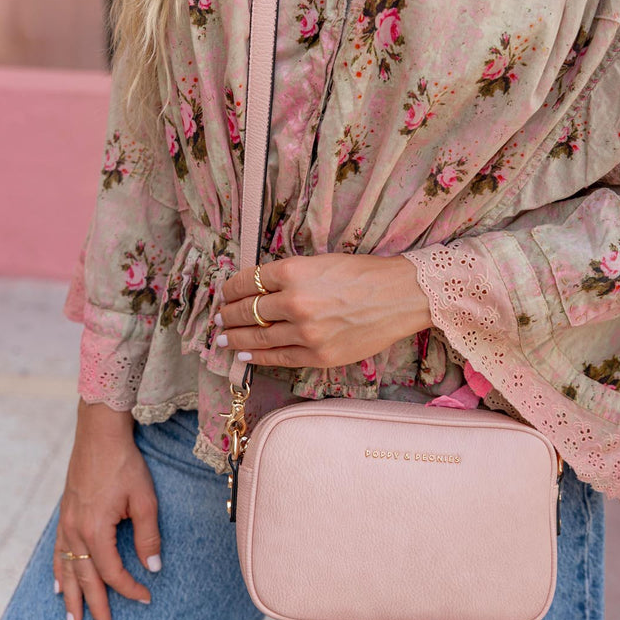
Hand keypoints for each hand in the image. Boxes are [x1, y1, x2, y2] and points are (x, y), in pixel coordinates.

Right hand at [53, 400, 160, 619]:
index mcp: (96, 530)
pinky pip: (59, 550)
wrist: (100, 435)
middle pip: (85, 577)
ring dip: (71, 595)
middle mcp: (76, 530)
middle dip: (94, 604)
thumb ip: (148, 534)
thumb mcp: (144, 498)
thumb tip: (154, 566)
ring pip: (67, 568)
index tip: (146, 597)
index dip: (129, 588)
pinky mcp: (66, 513)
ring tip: (73, 619)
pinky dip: (59, 570)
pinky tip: (59, 584)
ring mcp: (67, 522)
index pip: (112, 571)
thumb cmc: (125, 464)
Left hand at [215, 253, 431, 367]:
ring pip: (258, 338)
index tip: (225, 294)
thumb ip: (288, 276)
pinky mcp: (318, 356)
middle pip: (247, 311)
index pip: (246, 282)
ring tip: (223, 338)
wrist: (401, 296)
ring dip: (236, 338)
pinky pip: (278, 358)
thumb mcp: (320, 262)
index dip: (230, 289)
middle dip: (228, 315)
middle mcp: (295, 302)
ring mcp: (306, 333)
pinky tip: (245, 356)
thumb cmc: (364, 273)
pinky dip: (257, 358)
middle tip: (219, 318)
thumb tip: (257, 289)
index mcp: (293, 272)